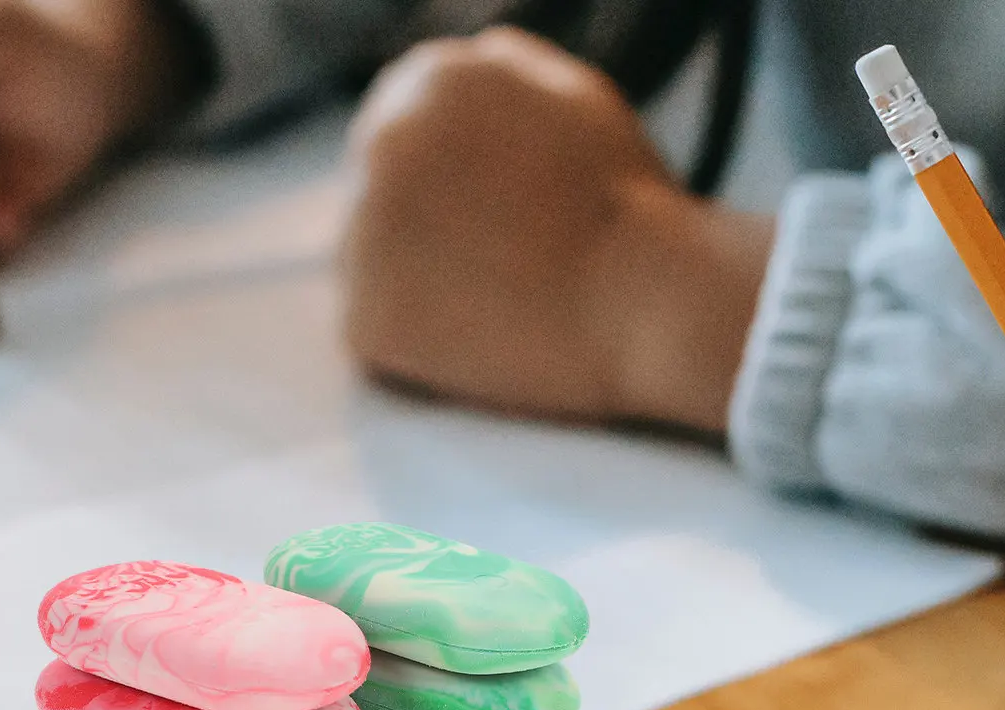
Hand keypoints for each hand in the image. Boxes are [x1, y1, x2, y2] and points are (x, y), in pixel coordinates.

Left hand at [341, 27, 775, 432]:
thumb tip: (473, 62)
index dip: (442, 192)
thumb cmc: (625, 210)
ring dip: (411, 291)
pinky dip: (410, 351)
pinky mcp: (363, 317)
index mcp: (429, 79)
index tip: (486, 228)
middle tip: (492, 275)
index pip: (396, 136)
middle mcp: (381, 142)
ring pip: (367, 268)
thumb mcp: (577, 98)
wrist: (643, 307)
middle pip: (372, 199)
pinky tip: (474, 346)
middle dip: (419, 237)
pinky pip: (373, 336)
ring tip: (494, 309)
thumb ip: (510, 76)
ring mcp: (361, 231)